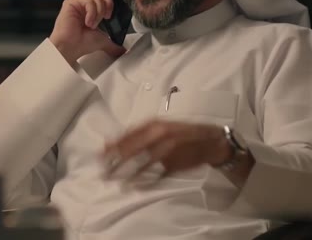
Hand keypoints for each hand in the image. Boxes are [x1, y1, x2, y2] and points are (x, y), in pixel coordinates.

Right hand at [49, 0, 126, 63]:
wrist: (70, 48)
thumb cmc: (81, 44)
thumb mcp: (103, 41)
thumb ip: (114, 43)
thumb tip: (123, 50)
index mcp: (92, 11)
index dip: (111, 3)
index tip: (110, 16)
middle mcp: (85, 5)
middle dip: (108, 4)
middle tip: (106, 17)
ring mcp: (78, 3)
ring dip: (99, 13)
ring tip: (92, 24)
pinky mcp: (71, 2)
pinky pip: (89, 1)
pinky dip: (92, 13)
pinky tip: (87, 22)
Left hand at [102, 120, 231, 181]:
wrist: (210, 141)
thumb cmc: (182, 132)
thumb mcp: (160, 126)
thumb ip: (139, 133)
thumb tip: (114, 141)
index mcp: (155, 124)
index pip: (129, 135)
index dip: (114, 145)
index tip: (101, 153)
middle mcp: (160, 136)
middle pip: (133, 150)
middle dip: (116, 161)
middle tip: (103, 171)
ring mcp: (168, 152)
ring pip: (143, 164)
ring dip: (128, 174)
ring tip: (116, 182)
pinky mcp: (175, 166)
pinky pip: (157, 176)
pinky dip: (146, 182)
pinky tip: (136, 186)